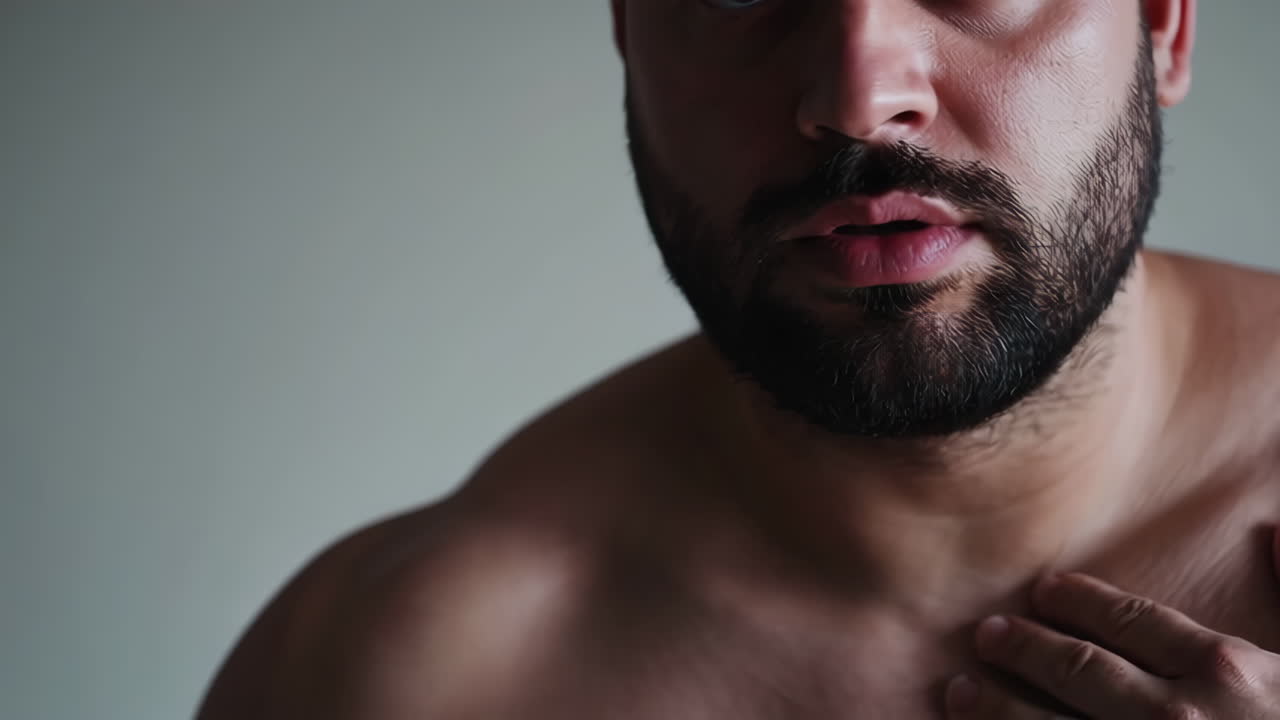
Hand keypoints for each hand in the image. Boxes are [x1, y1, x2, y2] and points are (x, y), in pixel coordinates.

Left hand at [943, 570, 1279, 718]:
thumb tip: (1277, 528)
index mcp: (1226, 671)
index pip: (1132, 620)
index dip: (1080, 600)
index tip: (1044, 590)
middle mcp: (1178, 715)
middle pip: (1078, 668)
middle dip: (1024, 646)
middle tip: (987, 633)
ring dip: (996, 709)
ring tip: (958, 692)